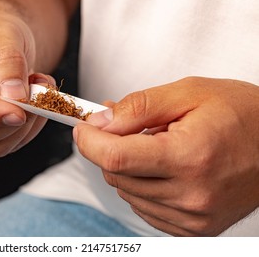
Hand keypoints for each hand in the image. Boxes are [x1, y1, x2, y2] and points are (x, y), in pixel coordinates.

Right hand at [0, 15, 54, 156]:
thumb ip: (8, 65)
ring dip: (28, 124)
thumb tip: (14, 97)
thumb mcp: (3, 36)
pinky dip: (30, 126)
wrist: (0, 43)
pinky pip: (10, 143)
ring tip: (39, 91)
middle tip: (41, 92)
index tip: (20, 111)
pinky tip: (36, 102)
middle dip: (16, 119)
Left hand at [74, 77, 258, 235]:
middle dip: (110, 149)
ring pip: (127, 193)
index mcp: (189, 157)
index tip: (83, 127)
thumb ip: (138, 107)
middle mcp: (191, 195)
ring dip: (128, 167)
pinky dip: (142, 186)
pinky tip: (163, 168)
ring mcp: (193, 218)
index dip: (89, 141)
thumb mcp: (188, 93)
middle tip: (129, 128)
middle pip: (117, 176)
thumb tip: (100, 122)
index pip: (115, 158)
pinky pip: (145, 208)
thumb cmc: (240, 114)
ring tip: (158, 146)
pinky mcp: (194, 229)